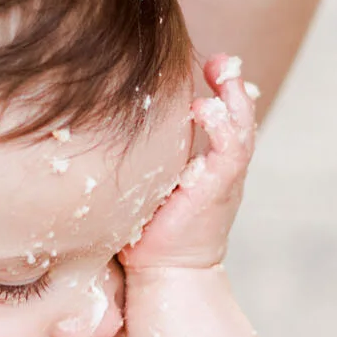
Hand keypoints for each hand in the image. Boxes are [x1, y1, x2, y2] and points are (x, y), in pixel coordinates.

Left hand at [122, 54, 258, 273]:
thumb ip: (141, 161)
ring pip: (240, 127)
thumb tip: (95, 130)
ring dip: (234, 97)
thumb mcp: (147, 187)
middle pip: (238, 115)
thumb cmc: (148, 235)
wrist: (166, 276)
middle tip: (221, 60)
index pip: (222, 117)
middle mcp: (222, 168)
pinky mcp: (219, 189)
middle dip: (233, 83)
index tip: (204, 65)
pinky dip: (222, 126)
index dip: (220, 89)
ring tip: (222, 71)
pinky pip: (230, 151)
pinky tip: (204, 108)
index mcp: (208, 164)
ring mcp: (225, 178)